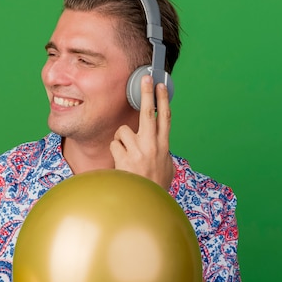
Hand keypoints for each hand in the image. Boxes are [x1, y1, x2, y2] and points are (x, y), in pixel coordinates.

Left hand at [110, 74, 174, 189]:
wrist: (144, 203)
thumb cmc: (155, 186)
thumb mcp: (166, 167)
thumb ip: (163, 152)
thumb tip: (161, 144)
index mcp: (163, 146)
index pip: (165, 118)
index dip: (163, 99)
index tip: (161, 85)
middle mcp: (152, 146)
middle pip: (148, 113)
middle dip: (147, 93)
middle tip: (145, 78)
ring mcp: (137, 151)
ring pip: (123, 130)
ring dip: (122, 139)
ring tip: (126, 154)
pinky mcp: (123, 157)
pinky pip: (114, 144)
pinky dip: (115, 151)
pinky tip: (120, 162)